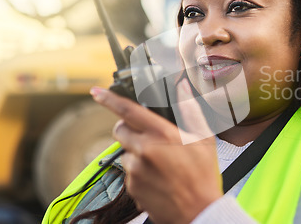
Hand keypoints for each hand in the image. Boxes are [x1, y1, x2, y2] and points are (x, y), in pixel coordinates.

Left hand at [90, 79, 222, 223]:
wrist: (198, 212)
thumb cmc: (203, 175)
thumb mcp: (204, 139)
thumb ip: (191, 111)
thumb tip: (184, 88)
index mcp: (162, 134)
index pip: (128, 110)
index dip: (109, 98)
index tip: (96, 92)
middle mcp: (145, 150)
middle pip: (120, 130)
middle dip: (128, 128)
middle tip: (147, 136)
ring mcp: (136, 170)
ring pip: (125, 152)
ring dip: (136, 153)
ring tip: (159, 163)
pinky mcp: (132, 187)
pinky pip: (129, 173)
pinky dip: (138, 171)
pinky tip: (156, 177)